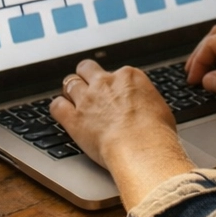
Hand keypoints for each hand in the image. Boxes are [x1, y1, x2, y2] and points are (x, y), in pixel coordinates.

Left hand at [50, 60, 194, 207]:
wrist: (142, 148)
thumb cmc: (156, 133)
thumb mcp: (159, 108)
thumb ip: (145, 102)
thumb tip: (145, 107)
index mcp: (129, 77)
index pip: (116, 73)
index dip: (113, 83)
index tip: (114, 92)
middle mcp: (106, 83)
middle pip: (87, 68)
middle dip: (86, 75)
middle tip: (88, 86)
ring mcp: (88, 99)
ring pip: (69, 82)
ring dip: (70, 90)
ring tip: (72, 98)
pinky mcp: (74, 119)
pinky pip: (56, 106)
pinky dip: (57, 107)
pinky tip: (61, 112)